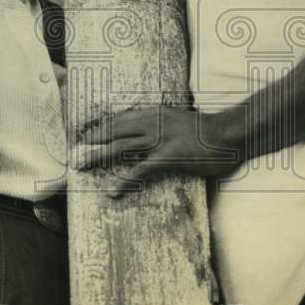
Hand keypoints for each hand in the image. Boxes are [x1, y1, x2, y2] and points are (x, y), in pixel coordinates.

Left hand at [73, 105, 243, 195]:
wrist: (229, 133)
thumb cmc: (208, 131)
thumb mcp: (180, 121)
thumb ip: (163, 125)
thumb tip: (149, 133)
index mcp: (155, 113)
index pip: (121, 117)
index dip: (101, 125)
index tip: (84, 132)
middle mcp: (153, 122)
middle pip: (115, 130)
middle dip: (93, 140)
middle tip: (75, 149)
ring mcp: (160, 139)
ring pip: (121, 147)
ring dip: (99, 156)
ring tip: (83, 165)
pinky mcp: (168, 157)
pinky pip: (140, 170)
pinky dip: (124, 180)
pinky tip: (113, 191)